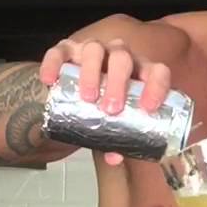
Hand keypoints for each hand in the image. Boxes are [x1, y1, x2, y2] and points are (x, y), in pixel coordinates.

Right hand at [38, 36, 173, 164]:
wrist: (77, 91)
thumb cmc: (104, 106)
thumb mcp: (114, 121)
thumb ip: (117, 138)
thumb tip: (114, 157)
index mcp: (139, 71)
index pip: (156, 71)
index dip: (156, 86)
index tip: (148, 108)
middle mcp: (118, 55)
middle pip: (123, 58)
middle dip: (118, 82)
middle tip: (111, 108)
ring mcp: (93, 50)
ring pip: (95, 49)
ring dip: (92, 73)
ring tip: (87, 98)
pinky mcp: (67, 50)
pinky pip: (59, 52)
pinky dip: (53, 64)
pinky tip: (49, 80)